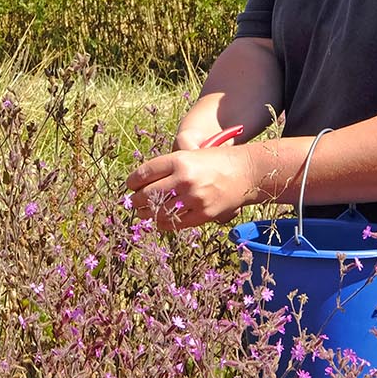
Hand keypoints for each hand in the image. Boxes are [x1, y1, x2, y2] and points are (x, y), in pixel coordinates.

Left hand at [127, 145, 259, 230]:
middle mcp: (185, 179)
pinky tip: (158, 220)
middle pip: (148, 194)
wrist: (246, 171)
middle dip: (136, 200)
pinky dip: (162, 223)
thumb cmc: (216, 160)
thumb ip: (168, 167)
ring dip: (146, 214)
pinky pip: (175, 223)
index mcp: (180, 160)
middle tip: (133, 202)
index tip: (130, 185)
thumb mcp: (190, 154)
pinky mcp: (203, 214)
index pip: (144, 173)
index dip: (132, 182)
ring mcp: (194, 198)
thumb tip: (140, 184)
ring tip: (142, 212)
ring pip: (159, 211)